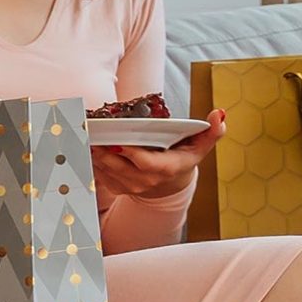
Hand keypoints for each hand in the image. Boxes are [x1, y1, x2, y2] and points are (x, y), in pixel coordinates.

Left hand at [92, 111, 224, 201]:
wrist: (171, 185)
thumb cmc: (184, 159)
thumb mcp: (201, 146)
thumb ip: (212, 132)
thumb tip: (219, 115)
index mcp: (166, 168)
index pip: (147, 163)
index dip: (133, 154)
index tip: (119, 141)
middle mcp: (147, 180)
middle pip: (121, 167)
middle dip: (105, 152)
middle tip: (90, 135)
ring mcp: (132, 186)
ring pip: (108, 172)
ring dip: (94, 157)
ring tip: (82, 138)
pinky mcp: (119, 187)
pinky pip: (101, 177)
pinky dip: (90, 163)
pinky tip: (82, 148)